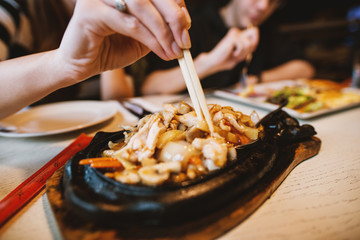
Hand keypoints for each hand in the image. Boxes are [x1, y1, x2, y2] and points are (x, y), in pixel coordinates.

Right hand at [57, 0, 190, 82]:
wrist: (81, 66)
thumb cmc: (110, 49)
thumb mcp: (142, 38)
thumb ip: (159, 28)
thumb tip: (184, 24)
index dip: (175, 4)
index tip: (187, 26)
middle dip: (174, 17)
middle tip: (185, 41)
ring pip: (142, 6)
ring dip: (163, 31)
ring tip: (174, 51)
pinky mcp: (91, 11)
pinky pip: (131, 24)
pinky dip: (151, 39)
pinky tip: (162, 52)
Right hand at [201, 27, 258, 74]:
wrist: (214, 62)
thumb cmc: (226, 60)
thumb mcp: (241, 54)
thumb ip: (247, 48)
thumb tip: (254, 44)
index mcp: (238, 35)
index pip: (255, 32)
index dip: (254, 42)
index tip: (246, 51)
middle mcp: (236, 31)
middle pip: (255, 31)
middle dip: (251, 45)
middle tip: (241, 51)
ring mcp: (234, 33)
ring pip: (249, 44)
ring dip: (242, 53)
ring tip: (234, 54)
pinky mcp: (232, 37)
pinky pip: (243, 46)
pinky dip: (238, 53)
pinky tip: (231, 53)